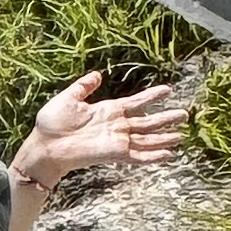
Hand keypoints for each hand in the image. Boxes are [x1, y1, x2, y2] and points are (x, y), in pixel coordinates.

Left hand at [13, 71, 187, 207]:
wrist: (45, 146)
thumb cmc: (52, 124)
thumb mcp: (68, 98)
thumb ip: (84, 87)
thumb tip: (97, 74)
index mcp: (108, 111)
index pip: (136, 102)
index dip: (152, 97)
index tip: (168, 90)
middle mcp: (116, 126)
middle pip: (147, 121)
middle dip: (166, 118)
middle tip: (185, 114)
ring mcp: (117, 140)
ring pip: (148, 138)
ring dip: (165, 138)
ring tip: (182, 135)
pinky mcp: (115, 154)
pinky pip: (139, 155)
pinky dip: (153, 156)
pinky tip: (168, 155)